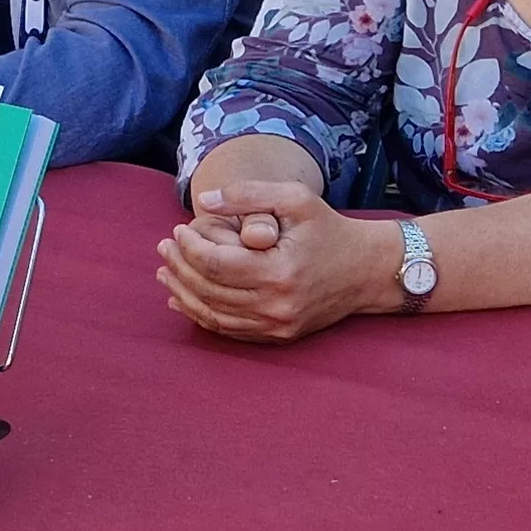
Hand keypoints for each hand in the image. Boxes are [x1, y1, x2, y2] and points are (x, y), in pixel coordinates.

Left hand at [156, 167, 387, 343]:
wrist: (366, 270)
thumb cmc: (329, 228)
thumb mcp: (295, 198)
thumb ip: (249, 194)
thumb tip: (204, 201)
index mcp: (279, 270)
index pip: (216, 263)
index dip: (189, 247)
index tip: (177, 229)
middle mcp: (277, 305)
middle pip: (209, 291)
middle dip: (179, 267)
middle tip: (163, 247)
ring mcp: (277, 325)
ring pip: (213, 315)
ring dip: (182, 293)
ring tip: (165, 271)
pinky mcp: (278, 336)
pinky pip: (229, 330)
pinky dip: (201, 315)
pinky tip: (182, 300)